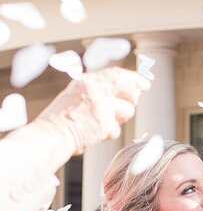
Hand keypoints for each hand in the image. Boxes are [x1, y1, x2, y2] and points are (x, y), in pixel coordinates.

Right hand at [34, 67, 149, 156]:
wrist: (49, 135)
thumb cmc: (61, 120)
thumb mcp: (76, 96)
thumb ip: (97, 92)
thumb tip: (123, 94)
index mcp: (86, 82)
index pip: (116, 74)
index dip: (133, 78)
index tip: (144, 84)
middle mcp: (95, 91)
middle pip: (128, 87)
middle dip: (134, 96)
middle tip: (133, 102)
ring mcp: (101, 107)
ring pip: (127, 110)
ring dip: (120, 119)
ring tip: (101, 122)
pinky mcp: (104, 123)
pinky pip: (117, 129)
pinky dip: (109, 133)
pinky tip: (95, 134)